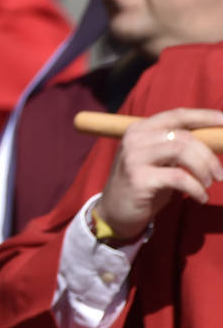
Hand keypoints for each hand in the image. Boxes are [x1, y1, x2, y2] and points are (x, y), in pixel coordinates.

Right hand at [93, 108, 222, 240]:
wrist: (115, 212)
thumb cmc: (144, 183)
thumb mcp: (158, 159)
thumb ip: (176, 145)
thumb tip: (214, 137)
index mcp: (140, 129)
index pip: (177, 115)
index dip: (204, 116)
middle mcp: (135, 139)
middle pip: (184, 136)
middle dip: (209, 155)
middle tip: (219, 174)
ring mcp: (134, 158)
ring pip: (182, 151)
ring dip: (203, 169)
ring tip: (208, 184)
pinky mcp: (139, 179)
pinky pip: (179, 178)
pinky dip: (196, 189)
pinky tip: (200, 197)